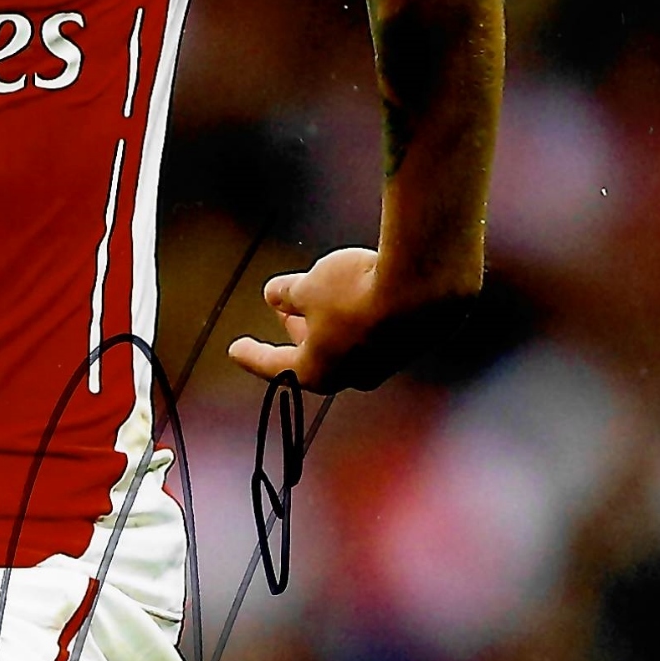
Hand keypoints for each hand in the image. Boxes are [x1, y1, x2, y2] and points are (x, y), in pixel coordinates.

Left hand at [228, 246, 459, 393]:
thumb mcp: (307, 286)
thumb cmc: (354, 290)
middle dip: (296, 331)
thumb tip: (274, 294)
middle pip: (314, 356)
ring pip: (347, 343)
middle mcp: (351, 376)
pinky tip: (360, 289)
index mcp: (316, 372)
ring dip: (330, 320)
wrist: (424, 284)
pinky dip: (360, 312)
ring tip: (322, 292)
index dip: (251, 354)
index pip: (273, 364)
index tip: (234, 349)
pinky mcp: (412, 343)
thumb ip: (287, 294)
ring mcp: (385, 362)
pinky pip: (375, 330)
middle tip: (284, 309)